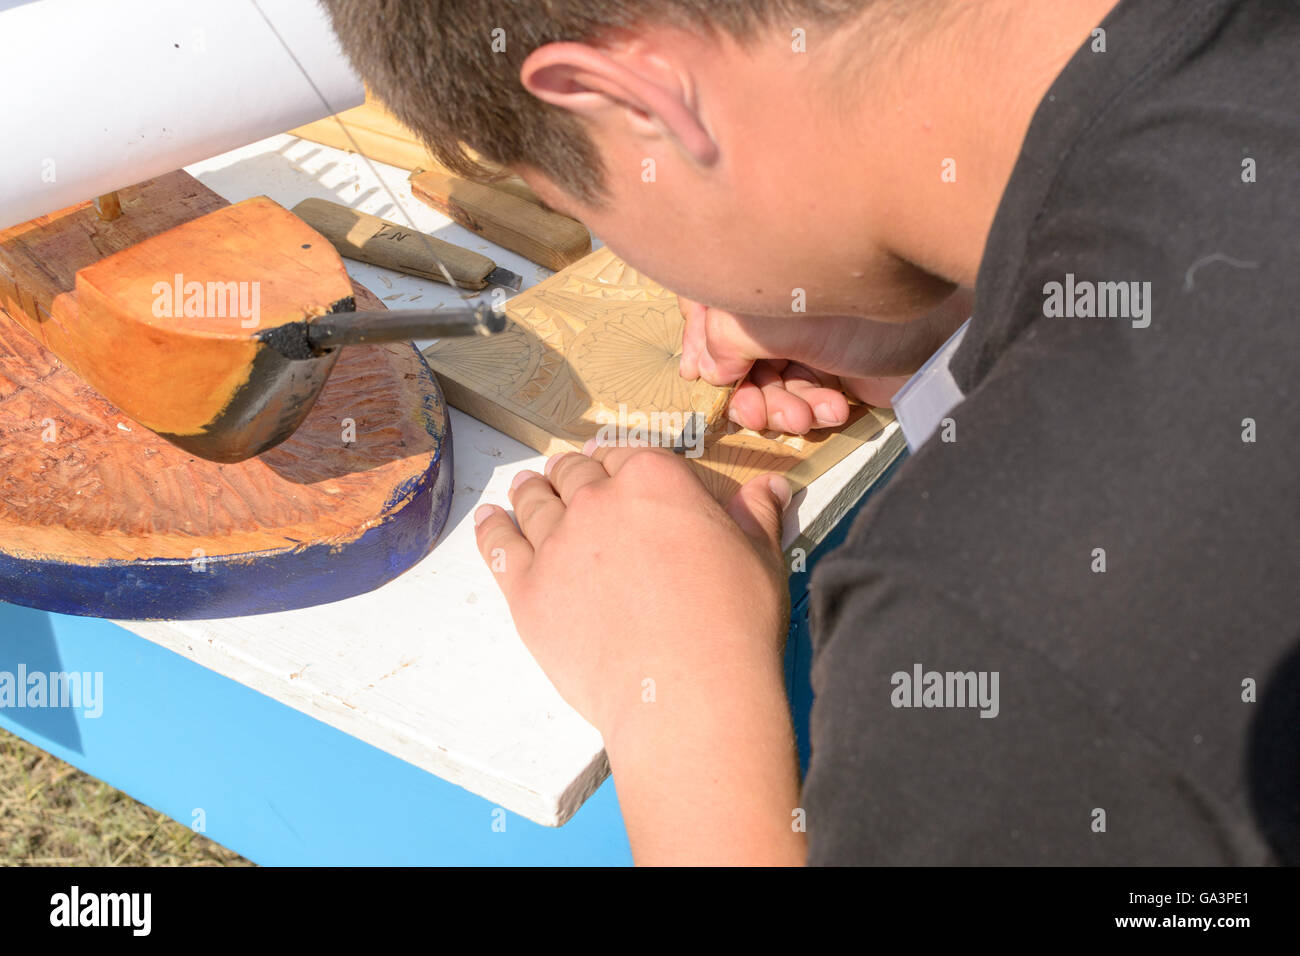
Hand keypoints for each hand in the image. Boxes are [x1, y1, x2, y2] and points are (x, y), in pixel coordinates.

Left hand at [474, 444, 805, 863]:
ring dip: (531, 491)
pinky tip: (490, 520)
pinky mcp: (528, 591)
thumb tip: (769, 487)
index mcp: (654, 479)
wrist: (686, 691)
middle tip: (569, 478)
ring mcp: (557, 544)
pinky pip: (500, 546)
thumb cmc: (733, 625)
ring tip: (525, 489)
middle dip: (573, 474)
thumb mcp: (760, 560)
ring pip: (534, 503)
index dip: (619, 460)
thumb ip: (755, 517)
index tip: (613, 465)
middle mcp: (597, 500)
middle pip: (574, 474)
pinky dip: (493, 529)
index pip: (627, 454)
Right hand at [677, 289, 971, 432]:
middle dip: (745, 392)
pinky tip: (833, 408)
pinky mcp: (830, 367)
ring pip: (765, 385)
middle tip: (757, 413)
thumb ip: (722, 339)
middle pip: (731, 358)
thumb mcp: (771, 318)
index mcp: (754, 276)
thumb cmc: (854, 305)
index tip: (707, 377)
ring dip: (778, 409)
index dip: (702, 350)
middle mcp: (774, 304)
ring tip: (803, 416)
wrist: (938, 330)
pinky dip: (811, 410)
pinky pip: (800, 399)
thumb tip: (704, 372)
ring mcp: (803, 337)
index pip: (702, 313)